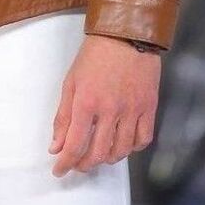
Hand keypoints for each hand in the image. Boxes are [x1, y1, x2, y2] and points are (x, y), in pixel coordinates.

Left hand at [48, 34, 160, 175]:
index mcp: (87, 102)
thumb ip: (63, 117)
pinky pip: (142, 140)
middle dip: (84, 165)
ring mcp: (132, 110)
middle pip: (97, 154)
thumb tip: (56, 146)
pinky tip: (122, 143)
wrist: (126, 34)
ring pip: (121, 151)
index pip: (74, 145)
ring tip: (98, 154)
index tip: (59, 170)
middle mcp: (110, 110)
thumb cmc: (95, 55)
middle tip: (77, 163)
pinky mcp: (149, 107)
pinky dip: (131, 148)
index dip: (65, 163)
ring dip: (106, 159)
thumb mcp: (71, 82)